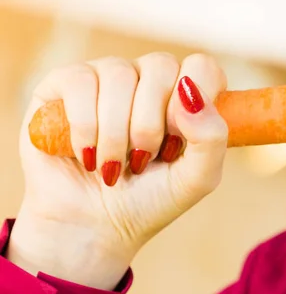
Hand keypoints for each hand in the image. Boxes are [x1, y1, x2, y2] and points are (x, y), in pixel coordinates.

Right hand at [7, 53, 227, 289]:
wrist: (94, 227)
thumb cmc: (150, 200)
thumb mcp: (196, 179)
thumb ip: (212, 137)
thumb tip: (190, 92)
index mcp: (185, 95)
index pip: (201, 66)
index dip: (193, 102)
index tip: (178, 141)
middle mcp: (148, 78)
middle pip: (161, 66)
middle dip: (151, 125)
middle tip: (142, 161)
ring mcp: (107, 76)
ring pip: (120, 74)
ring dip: (117, 134)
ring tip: (114, 167)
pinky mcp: (65, 84)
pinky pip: (80, 83)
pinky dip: (85, 128)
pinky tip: (86, 155)